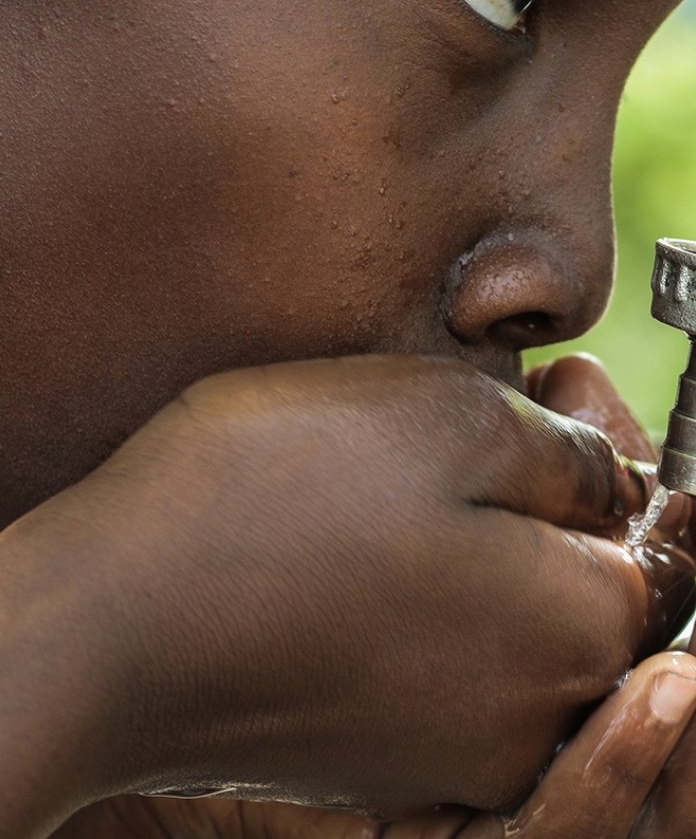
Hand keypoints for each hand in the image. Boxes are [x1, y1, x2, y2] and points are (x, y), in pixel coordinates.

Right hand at [1, 355, 692, 837]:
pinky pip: (440, 648)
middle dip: (551, 486)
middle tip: (492, 403)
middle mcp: (528, 712)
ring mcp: (449, 741)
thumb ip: (567, 451)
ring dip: (484, 528)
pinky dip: (427, 580)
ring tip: (415, 451)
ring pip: (508, 610)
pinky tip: (363, 522)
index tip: (572, 388)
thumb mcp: (451, 419)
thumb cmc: (278, 502)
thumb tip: (611, 475)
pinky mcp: (376, 743)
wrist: (114, 623)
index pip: (659, 542)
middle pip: (583, 582)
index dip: (622, 455)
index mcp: (573, 631)